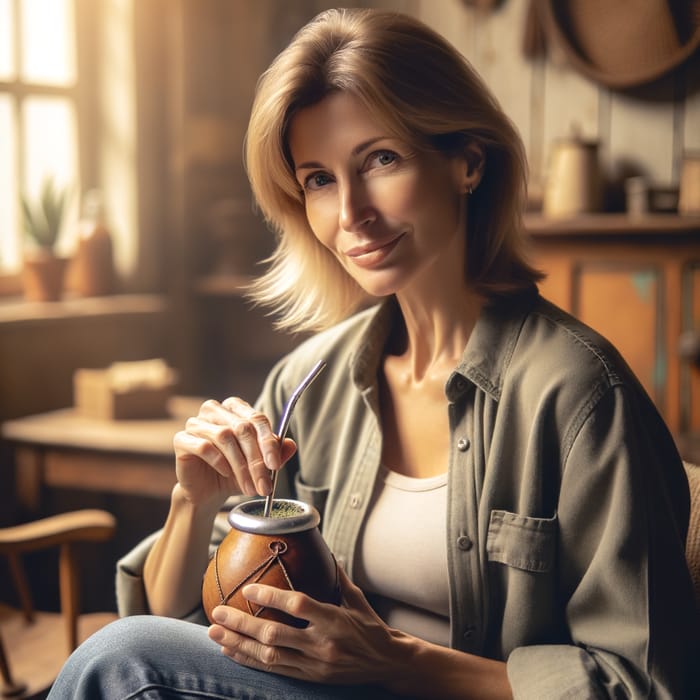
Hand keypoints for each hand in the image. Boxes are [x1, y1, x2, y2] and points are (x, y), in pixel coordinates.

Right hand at [173, 397, 296, 506]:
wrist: (207, 492)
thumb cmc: (234, 473)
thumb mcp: (259, 466)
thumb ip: (276, 454)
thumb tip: (291, 444)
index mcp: (236, 409)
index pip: (257, 419)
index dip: (268, 442)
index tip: (275, 465)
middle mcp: (215, 410)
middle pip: (242, 428)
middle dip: (256, 460)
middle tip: (265, 484)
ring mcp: (196, 422)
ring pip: (224, 437)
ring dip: (240, 466)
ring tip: (248, 487)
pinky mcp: (182, 438)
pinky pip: (204, 446)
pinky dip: (218, 461)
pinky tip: (225, 473)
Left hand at [207, 566, 410, 685]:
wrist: (387, 663)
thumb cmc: (370, 625)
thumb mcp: (356, 598)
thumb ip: (334, 576)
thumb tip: (317, 547)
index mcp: (335, 620)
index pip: (298, 606)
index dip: (271, 596)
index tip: (248, 587)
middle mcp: (322, 645)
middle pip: (275, 634)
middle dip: (242, 624)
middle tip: (218, 613)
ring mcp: (314, 665)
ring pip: (269, 656)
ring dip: (238, 644)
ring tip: (215, 633)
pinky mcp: (309, 678)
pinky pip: (274, 669)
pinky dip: (249, 660)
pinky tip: (231, 651)